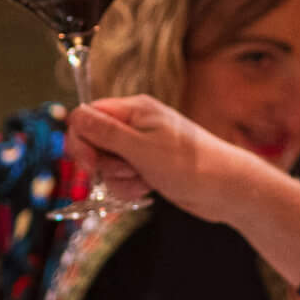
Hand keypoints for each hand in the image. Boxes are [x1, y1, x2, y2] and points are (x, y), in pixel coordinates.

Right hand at [66, 96, 254, 219]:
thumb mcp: (141, 148)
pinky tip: (147, 190)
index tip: (90, 165)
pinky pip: (121, 177)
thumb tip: (74, 115)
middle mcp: (135, 124)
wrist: (225, 190)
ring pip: (106, 163)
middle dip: (101, 163)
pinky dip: (129, 187)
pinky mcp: (147, 166)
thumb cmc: (189, 165)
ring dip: (118, 179)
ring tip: (143, 182)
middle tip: (122, 172)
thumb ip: (105, 132)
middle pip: (92, 141)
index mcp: (134, 109)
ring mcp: (141, 146)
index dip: (81, 140)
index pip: (86, 115)